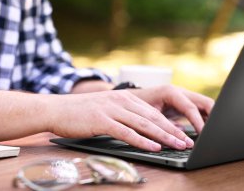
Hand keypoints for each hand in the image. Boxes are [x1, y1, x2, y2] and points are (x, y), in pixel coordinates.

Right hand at [46, 89, 202, 151]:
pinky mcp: (102, 120)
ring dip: (163, 136)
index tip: (183, 133)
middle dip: (172, 130)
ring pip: (143, 124)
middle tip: (187, 141)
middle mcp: (120, 101)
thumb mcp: (106, 107)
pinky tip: (154, 147)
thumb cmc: (81, 111)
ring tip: (178, 145)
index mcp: (124, 97)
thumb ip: (123, 113)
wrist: (57, 109)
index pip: (152, 111)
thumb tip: (141, 127)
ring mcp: (111, 110)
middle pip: (152, 117)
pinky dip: (142, 140)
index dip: (170, 123)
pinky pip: (126, 132)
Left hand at [130, 85, 213, 132]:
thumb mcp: (147, 115)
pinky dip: (206, 120)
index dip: (199, 121)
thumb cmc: (136, 106)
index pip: (190, 107)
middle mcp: (180, 92)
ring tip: (216, 134)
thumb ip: (162, 125)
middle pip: (205, 102)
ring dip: (212, 118)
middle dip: (213, 117)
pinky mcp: (185, 104)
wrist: (129, 98)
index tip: (205, 135)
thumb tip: (178, 139)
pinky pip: (200, 110)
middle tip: (217, 133)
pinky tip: (208, 132)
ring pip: (205, 106)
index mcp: (170, 92)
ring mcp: (184, 97)